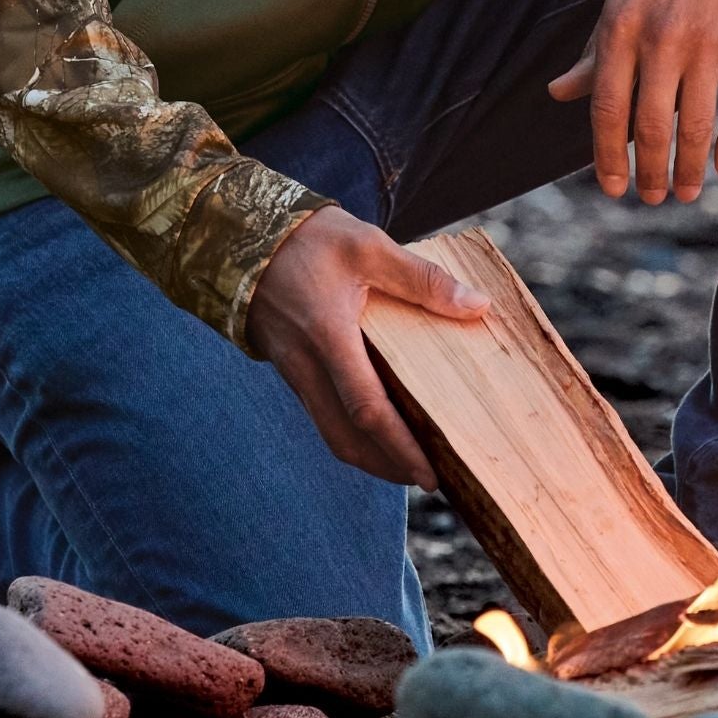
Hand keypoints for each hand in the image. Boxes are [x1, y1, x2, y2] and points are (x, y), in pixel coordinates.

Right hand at [245, 206, 487, 488]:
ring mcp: (293, 370)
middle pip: (346, 438)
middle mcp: (306, 364)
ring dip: (368, 455)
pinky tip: (375, 425)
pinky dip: (349, 431)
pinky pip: (320, 413)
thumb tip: (476, 305)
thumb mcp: (369, 246)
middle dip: (386, 467)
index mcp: (329, 337)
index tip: (430, 474)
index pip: (366, 409)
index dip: (399, 447)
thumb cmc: (310, 239)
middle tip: (426, 480)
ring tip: (406, 462)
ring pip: (330, 432)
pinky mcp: (289, 368)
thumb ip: (422, 279)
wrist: (241, 237)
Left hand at [547, 0, 717, 203]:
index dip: (607, 157)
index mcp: (620, 28)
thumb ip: (594, 53)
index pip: (608, 110)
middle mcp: (661, 40)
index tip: (613, 188)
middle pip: (651, 127)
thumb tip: (559, 94)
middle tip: (653, 197)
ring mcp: (706, 44)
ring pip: (696, 127)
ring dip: (690, 169)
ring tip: (686, 192)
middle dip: (651, 173)